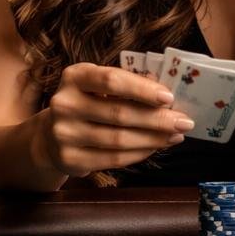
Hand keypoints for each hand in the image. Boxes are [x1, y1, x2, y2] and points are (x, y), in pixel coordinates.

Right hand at [30, 63, 193, 178]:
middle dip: (157, 118)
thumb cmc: (86, 105)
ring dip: (153, 138)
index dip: (142, 89)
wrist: (50, 136)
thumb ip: (126, 86)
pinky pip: (113, 159)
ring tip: (174, 135)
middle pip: (119, 113)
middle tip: (183, 121)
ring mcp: (64, 133)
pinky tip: (154, 147)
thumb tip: (168, 98)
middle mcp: (64, 103)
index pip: (112, 80)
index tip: (169, 97)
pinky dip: (139, 153)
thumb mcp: (97, 87)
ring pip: (119, 139)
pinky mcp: (70, 159)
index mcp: (74, 76)